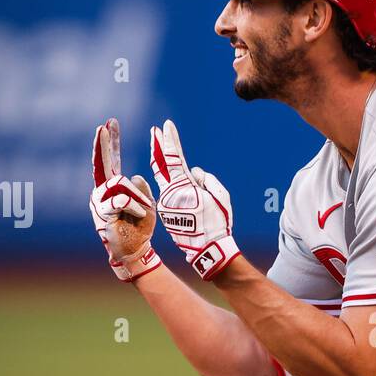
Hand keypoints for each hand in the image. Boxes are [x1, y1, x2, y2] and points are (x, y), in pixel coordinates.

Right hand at [89, 118, 161, 282]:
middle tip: (102, 127)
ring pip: (120, 183)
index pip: (112, 160)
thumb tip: (136, 175)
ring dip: (137, 197)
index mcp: (115, 186)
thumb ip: (142, 188)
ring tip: (140, 211)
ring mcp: (100, 200)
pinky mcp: (102, 212)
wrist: (135, 250)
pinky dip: (135, 207)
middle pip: (103, 163)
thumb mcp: (147, 203)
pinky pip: (121, 200)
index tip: (110, 124)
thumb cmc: (141, 227)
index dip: (111, 142)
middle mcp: (103, 190)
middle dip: (103, 144)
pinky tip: (137, 215)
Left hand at [150, 119, 239, 280]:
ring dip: (175, 178)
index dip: (169, 140)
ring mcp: (165, 204)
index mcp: (182, 186)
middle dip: (158, 147)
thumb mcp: (220, 196)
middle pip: (160, 165)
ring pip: (170, 184)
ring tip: (191, 189)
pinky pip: (173, 197)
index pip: (172, 157)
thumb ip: (207, 179)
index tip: (166, 126)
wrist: (207, 249)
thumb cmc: (217, 222)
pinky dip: (181, 195)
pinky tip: (193, 206)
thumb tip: (193, 173)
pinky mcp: (166, 214)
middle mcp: (169, 193)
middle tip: (155, 132)